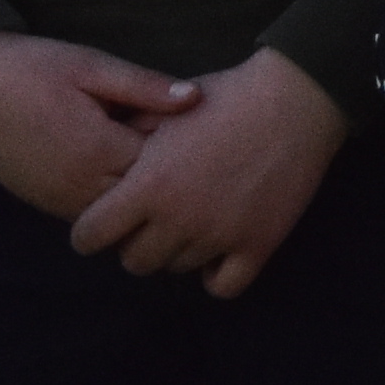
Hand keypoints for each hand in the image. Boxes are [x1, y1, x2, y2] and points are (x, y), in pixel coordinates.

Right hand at [0, 30, 196, 222]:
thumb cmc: (32, 67)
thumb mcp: (91, 66)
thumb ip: (144, 87)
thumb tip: (196, 98)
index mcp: (96, 152)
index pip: (163, 166)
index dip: (184, 146)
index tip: (198, 123)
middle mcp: (78, 188)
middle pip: (146, 197)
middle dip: (167, 173)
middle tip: (186, 142)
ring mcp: (59, 201)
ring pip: (121, 213)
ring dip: (139, 188)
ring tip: (152, 152)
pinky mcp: (46, 203)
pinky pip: (94, 212)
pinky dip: (113, 194)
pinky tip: (121, 163)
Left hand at [68, 48, 348, 296]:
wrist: (294, 101)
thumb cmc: (226, 98)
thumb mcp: (166, 111)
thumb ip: (130, 141)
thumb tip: (104, 163)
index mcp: (149, 186)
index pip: (90, 237)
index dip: (91, 230)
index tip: (103, 221)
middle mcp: (179, 219)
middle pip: (134, 261)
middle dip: (135, 242)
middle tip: (151, 221)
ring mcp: (219, 236)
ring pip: (177, 269)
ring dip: (177, 250)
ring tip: (190, 223)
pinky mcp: (258, 245)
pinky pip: (222, 286)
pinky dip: (214, 275)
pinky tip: (217, 250)